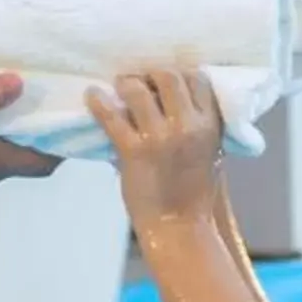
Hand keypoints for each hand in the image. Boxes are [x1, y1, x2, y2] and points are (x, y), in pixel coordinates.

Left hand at [87, 68, 225, 223]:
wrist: (179, 227)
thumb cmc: (194, 194)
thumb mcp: (209, 153)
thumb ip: (196, 126)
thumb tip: (171, 101)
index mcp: (210, 125)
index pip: (197, 80)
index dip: (179, 75)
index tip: (165, 81)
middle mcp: (188, 126)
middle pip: (168, 76)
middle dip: (151, 74)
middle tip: (140, 81)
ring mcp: (160, 137)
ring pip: (139, 90)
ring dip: (126, 83)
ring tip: (119, 85)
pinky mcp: (134, 151)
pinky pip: (111, 116)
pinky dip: (98, 102)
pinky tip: (92, 95)